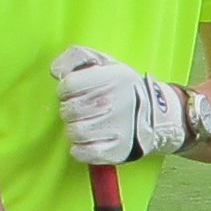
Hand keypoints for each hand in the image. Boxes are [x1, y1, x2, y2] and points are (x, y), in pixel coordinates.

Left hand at [54, 46, 186, 165]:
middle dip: (70, 109)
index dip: (65, 89)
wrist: (155, 114)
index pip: (69, 85)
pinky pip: (83, 153)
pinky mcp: (117, 150)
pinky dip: (79, 149)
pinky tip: (88, 140)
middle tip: (80, 109)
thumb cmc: (121, 87)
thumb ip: (75, 57)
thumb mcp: (103, 62)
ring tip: (86, 123)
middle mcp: (116, 103)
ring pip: (74, 132)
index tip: (73, 92)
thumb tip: (56, 71)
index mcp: (113, 78)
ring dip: (74, 128)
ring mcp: (118, 128)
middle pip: (69, 110)